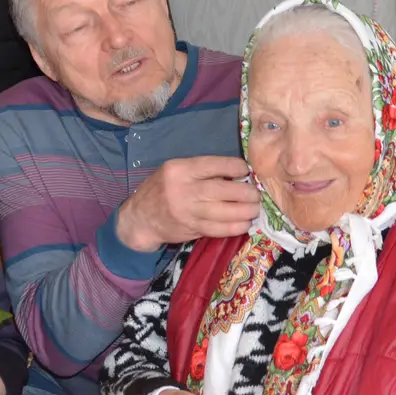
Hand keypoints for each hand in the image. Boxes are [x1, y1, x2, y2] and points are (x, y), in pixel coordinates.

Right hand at [116, 156, 259, 250]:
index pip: (213, 165)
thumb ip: (200, 171)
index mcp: (180, 170)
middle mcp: (183, 190)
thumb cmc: (161, 189)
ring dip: (245, 212)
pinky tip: (244, 223)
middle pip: (222, 191)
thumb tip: (235, 174)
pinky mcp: (191, 229)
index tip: (245, 171)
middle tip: (256, 195)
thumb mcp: (175, 171)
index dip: (235, 167)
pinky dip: (235, 227)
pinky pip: (219, 229)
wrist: (140, 218)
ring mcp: (187, 212)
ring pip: (224, 212)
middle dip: (246, 193)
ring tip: (254, 209)